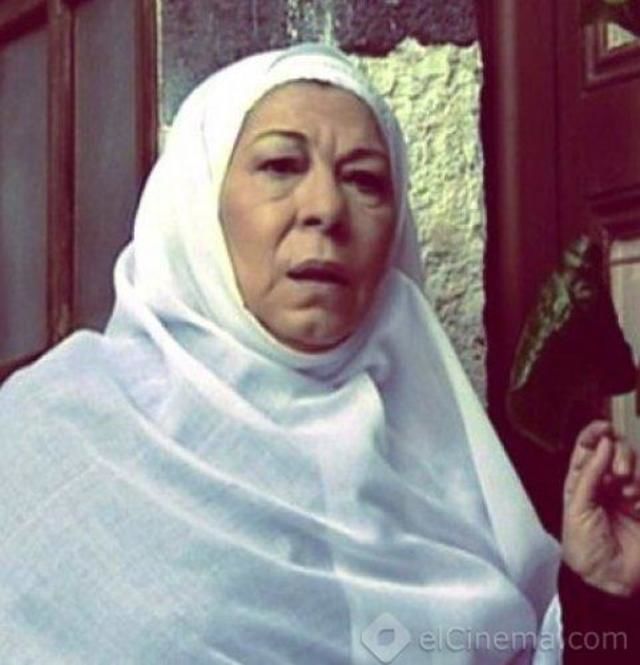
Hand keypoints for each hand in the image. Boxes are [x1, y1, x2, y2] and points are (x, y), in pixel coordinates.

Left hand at [562, 420, 639, 595]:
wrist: (607, 582)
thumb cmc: (583, 549)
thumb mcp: (577, 507)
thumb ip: (589, 474)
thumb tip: (602, 444)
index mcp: (581, 483)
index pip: (588, 450)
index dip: (595, 434)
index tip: (603, 427)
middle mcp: (605, 486)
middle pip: (616, 452)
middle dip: (619, 454)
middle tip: (618, 472)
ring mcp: (627, 496)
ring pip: (635, 465)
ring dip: (632, 470)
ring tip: (627, 490)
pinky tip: (637, 502)